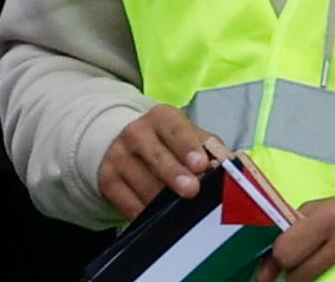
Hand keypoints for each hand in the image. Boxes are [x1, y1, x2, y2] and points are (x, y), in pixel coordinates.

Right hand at [99, 105, 232, 221]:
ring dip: (163, 199)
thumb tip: (225, 163)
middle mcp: (136, 134)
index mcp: (160, 117)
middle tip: (192, 189)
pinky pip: (129, 204)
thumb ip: (206, 146)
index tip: (201, 163)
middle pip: (156, 156)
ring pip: (143, 185)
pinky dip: (146, 213)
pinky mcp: (108, 182)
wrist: (118, 140)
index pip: (174, 129)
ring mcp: (119, 158)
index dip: (188, 146)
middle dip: (174, 174)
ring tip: (178, 208)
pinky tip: (159, 218)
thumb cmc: (165, 140)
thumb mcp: (185, 133)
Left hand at [263, 190, 334, 277]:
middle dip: (295, 272)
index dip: (276, 262)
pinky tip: (334, 269)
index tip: (271, 270)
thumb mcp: (325, 207)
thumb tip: (267, 265)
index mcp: (329, 216)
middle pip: (298, 275)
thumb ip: (294, 229)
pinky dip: (327, 279)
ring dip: (311, 278)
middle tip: (306, 262)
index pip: (285, 252)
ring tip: (323, 263)